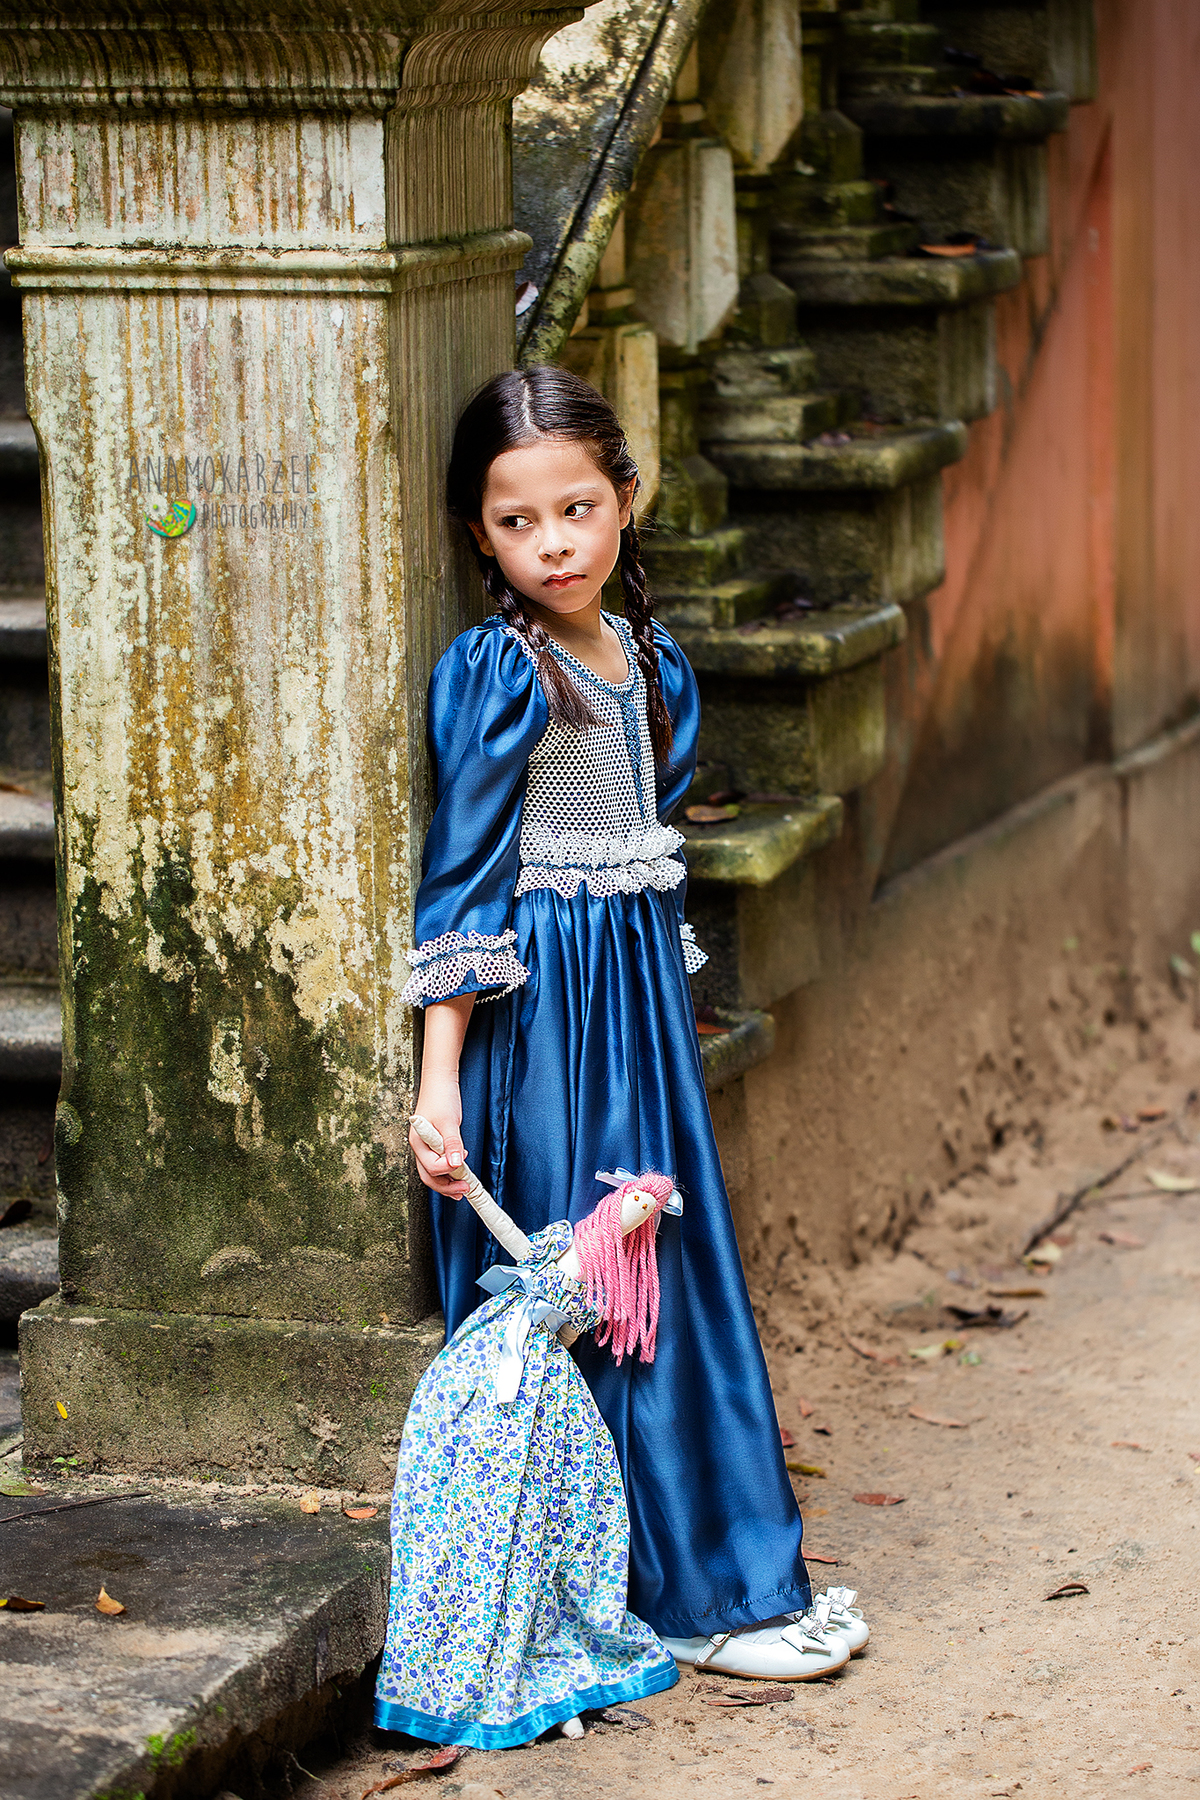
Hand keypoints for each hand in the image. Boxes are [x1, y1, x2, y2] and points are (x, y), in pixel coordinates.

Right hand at [409, 1077, 469, 1197]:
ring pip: (432, 1171)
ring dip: (447, 1181)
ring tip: (462, 1188)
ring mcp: (425, 1146)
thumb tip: (456, 1164)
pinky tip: (458, 1171)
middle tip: (464, 1190)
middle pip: (429, 1176)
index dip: (449, 1171)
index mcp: (418, 1142)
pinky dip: (447, 1170)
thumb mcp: (449, 1121)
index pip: (432, 1167)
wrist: (440, 1079)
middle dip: (446, 1186)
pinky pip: (437, 1162)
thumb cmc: (441, 1097)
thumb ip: (452, 1143)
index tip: (464, 1166)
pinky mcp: (433, 1142)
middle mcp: (419, 1147)